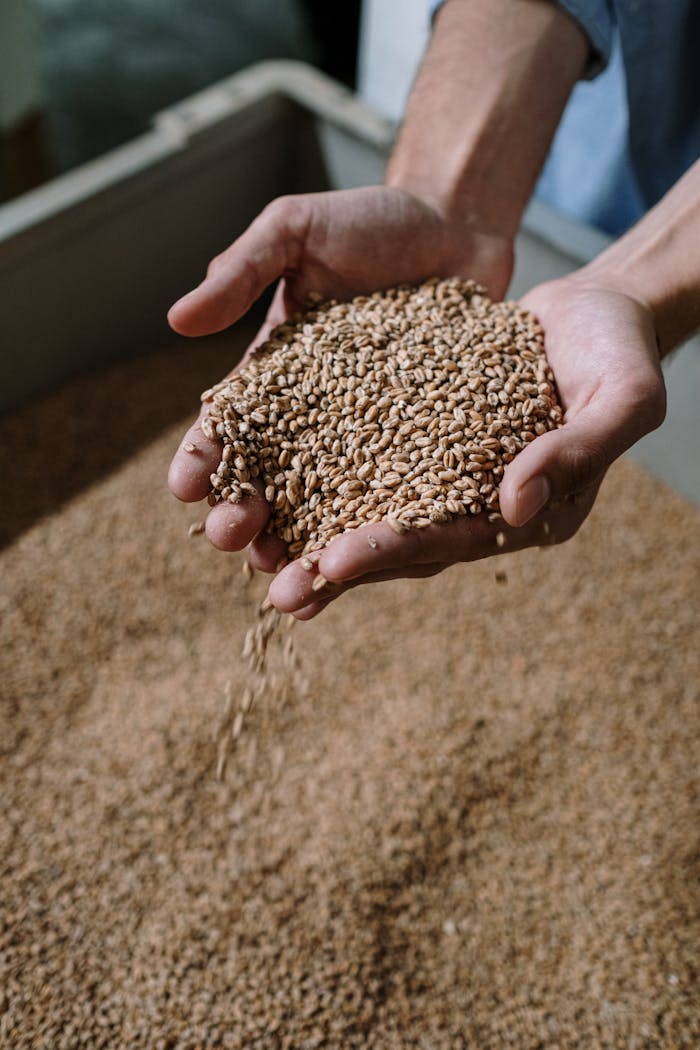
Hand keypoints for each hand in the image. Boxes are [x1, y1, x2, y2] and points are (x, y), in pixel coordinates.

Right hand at [167, 184, 513, 567]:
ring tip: (288, 575)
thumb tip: (176, 320)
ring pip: (325, 504)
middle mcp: (314, 417)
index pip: (227, 426)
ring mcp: (367, 435)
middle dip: (243, 514)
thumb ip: (242, 272)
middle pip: (269, 480)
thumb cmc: (370, 221)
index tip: (185, 487)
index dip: (203, 458)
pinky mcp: (420, 444)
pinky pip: (396, 492)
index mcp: (272, 374)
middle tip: (232, 538)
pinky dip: (376, 529)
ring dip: (301, 542)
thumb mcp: (295, 231)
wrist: (454, 224)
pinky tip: (368, 563)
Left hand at [267, 271, 665, 618]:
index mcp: (528, 514)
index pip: (452, 541)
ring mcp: (445, 472)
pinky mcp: (419, 437)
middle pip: (401, 543)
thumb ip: (576, 452)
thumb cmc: (620, 351)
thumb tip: (513, 508)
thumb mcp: (622, 396)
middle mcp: (478, 504)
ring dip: (314, 531)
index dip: (393, 553)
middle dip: (337, 568)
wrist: (595, 309)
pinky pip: (363, 458)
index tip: (332, 564)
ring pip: (371, 508)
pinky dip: (319, 470)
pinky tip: (269, 475)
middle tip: (276, 594)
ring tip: (253, 550)